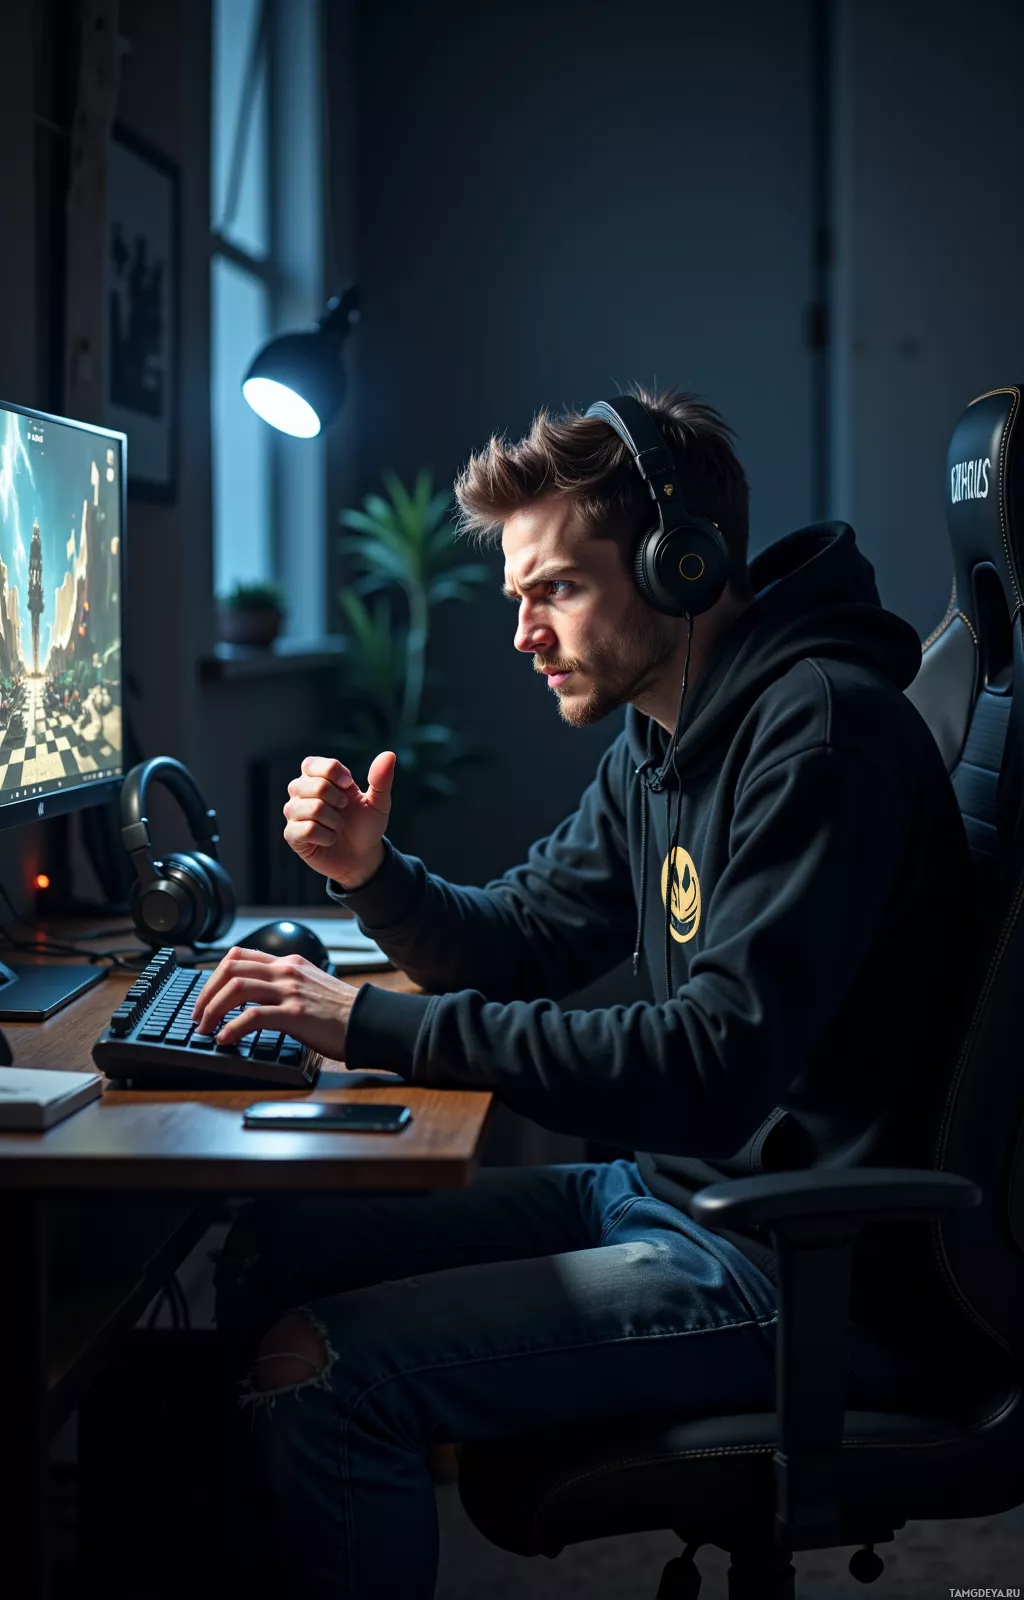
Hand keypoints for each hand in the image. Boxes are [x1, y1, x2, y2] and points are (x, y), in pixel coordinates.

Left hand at [190, 948, 360, 1059]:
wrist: (369, 1021)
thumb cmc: (342, 1011)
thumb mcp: (310, 986)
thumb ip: (286, 985)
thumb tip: (256, 1000)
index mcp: (289, 963)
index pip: (240, 956)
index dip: (215, 975)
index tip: (205, 995)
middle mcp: (286, 971)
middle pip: (230, 969)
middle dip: (206, 993)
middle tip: (198, 1015)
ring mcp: (290, 991)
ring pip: (236, 989)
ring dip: (212, 1010)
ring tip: (205, 1029)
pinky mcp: (294, 1013)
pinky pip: (252, 1017)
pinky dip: (232, 1028)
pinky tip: (225, 1039)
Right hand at [283, 752, 394, 889]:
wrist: (362, 857)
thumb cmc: (365, 826)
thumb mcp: (378, 803)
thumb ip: (381, 780)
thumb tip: (389, 755)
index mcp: (316, 778)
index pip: (311, 764)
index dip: (333, 773)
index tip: (349, 785)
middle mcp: (300, 793)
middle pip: (314, 785)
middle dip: (339, 800)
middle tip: (344, 809)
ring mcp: (294, 814)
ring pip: (312, 808)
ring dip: (335, 821)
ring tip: (338, 826)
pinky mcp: (292, 835)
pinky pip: (306, 830)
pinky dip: (327, 836)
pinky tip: (330, 839)